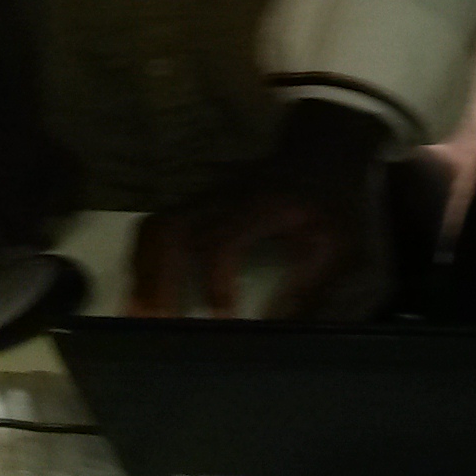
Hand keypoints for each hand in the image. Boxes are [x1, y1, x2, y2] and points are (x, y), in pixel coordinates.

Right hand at [128, 100, 393, 320]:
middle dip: (155, 278)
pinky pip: (157, 227)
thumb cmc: (334, 201)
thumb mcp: (340, 242)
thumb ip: (313, 285)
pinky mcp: (196, 203)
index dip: (215, 280)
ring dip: (141, 270)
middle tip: (151, 323)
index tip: (221, 317)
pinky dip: (143, 260)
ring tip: (134, 314)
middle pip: (170, 229)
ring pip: (155, 226)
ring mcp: (205, 197)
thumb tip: (275, 327)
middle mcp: (223, 198)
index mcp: (261, 206)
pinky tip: (142, 292)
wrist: (324, 148)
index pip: (221, 239)